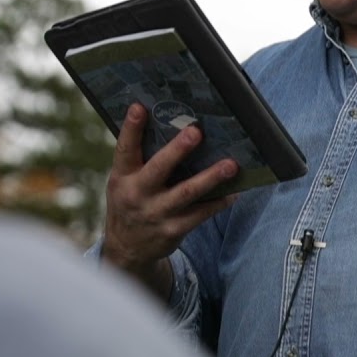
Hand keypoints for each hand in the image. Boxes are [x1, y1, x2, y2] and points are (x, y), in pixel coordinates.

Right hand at [101, 103, 239, 293]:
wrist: (127, 249)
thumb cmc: (131, 201)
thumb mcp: (125, 180)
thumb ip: (140, 157)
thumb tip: (170, 123)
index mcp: (123, 177)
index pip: (125, 149)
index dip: (131, 128)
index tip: (139, 107)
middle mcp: (137, 194)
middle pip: (159, 169)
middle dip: (177, 151)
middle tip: (196, 132)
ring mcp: (156, 213)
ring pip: (187, 193)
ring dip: (211, 178)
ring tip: (230, 165)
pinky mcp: (173, 230)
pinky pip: (201, 214)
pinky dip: (219, 201)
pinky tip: (234, 191)